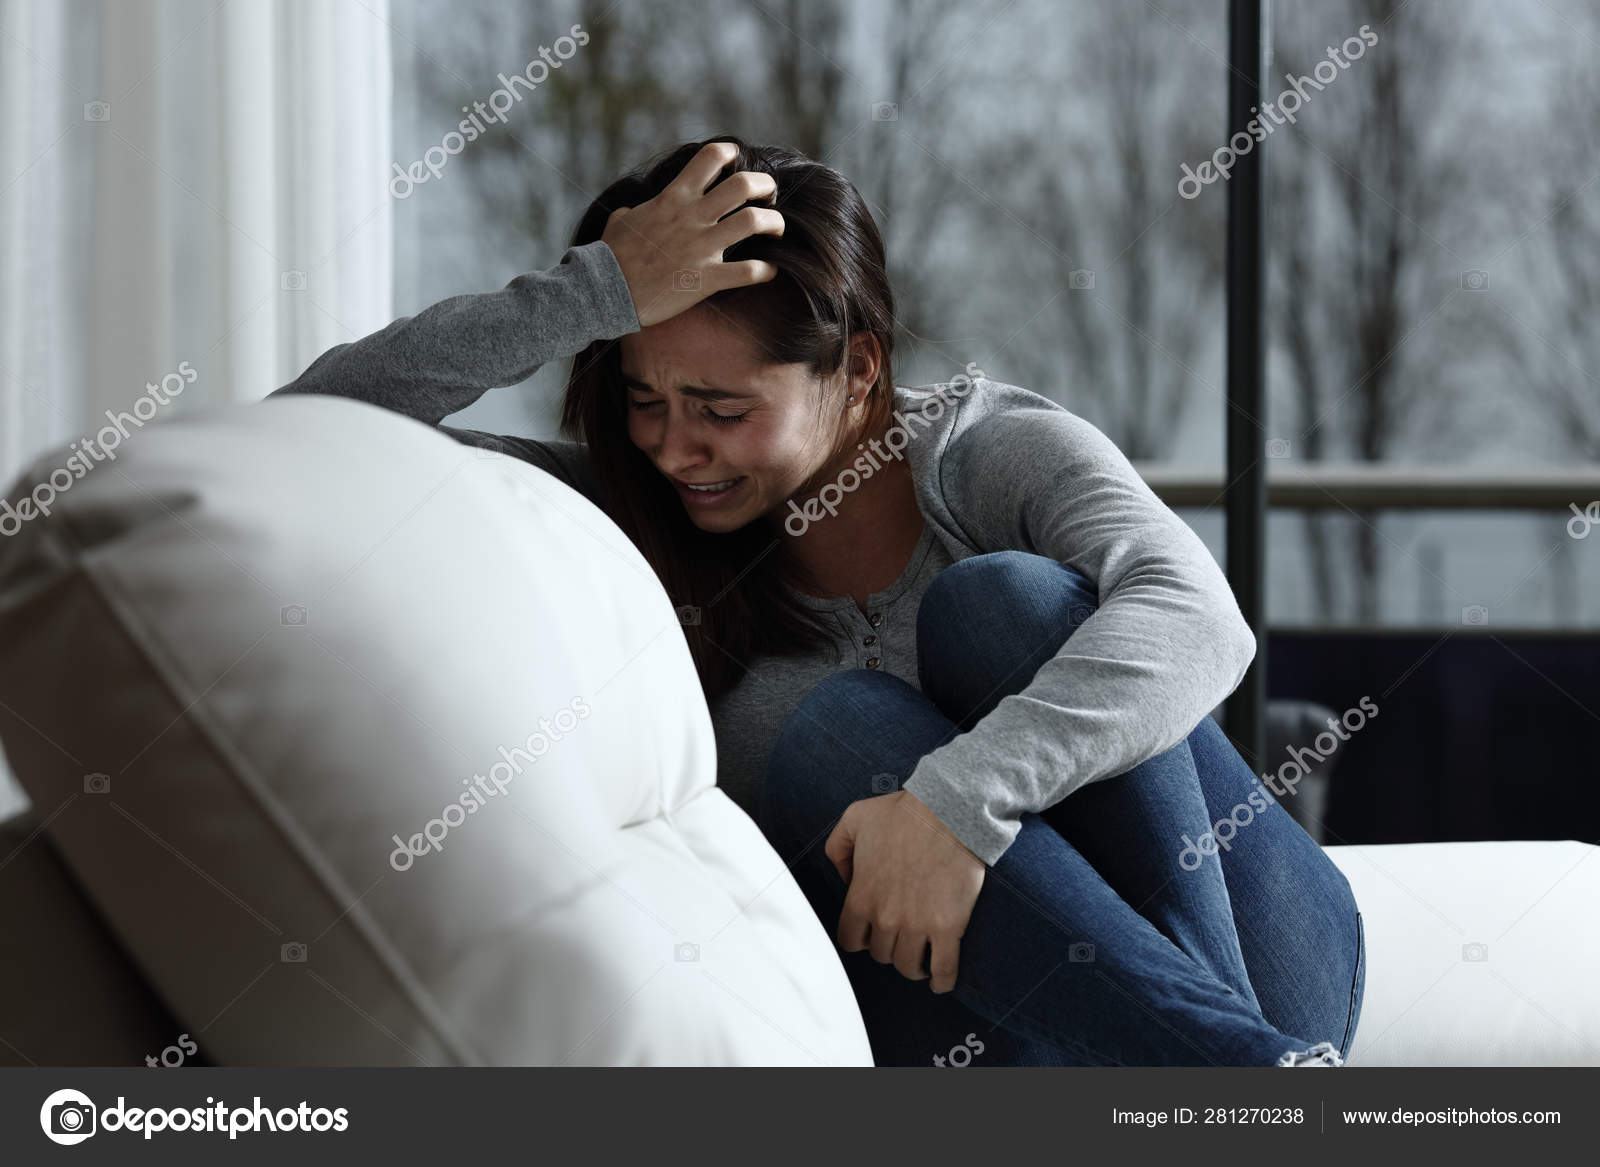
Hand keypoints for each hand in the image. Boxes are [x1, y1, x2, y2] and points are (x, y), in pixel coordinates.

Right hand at [600, 140, 784, 327]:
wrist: (604, 290)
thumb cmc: (610, 256)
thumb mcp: (621, 221)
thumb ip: (637, 210)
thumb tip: (636, 210)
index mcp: (673, 198)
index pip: (710, 158)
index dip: (731, 154)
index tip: (739, 162)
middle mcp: (692, 217)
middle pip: (743, 185)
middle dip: (765, 186)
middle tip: (769, 197)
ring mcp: (701, 247)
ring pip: (753, 221)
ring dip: (774, 223)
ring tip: (777, 231)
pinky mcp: (706, 279)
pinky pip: (749, 271)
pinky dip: (767, 270)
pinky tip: (770, 271)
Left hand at [825, 789, 986, 992]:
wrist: (948, 811)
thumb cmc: (902, 813)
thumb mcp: (853, 820)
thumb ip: (838, 849)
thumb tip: (845, 877)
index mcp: (860, 897)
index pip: (850, 940)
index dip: (860, 939)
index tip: (871, 935)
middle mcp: (885, 918)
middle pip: (881, 955)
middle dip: (888, 948)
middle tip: (900, 938)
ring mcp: (917, 926)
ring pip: (908, 966)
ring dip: (912, 966)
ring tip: (919, 960)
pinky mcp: (948, 928)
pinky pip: (943, 969)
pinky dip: (941, 981)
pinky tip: (939, 981)